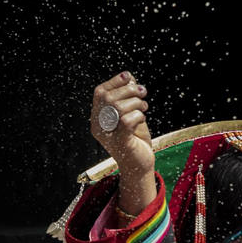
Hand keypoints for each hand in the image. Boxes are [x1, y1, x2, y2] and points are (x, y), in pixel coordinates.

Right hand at [90, 71, 155, 215]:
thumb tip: (129, 78)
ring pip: (119, 106)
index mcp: (98, 118)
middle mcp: (99, 126)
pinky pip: (127, 120)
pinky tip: (141, 120)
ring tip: (143, 108)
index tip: (129, 77)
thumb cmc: (135, 140)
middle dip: (129, 90)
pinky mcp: (120, 142)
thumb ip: (127, 98)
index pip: (99, 93)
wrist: (139, 166)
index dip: (114, 82)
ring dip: (137, 103)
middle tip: (143, 93)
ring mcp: (108, 135)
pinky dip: (139, 116)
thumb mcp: (130, 115)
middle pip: (109, 97)